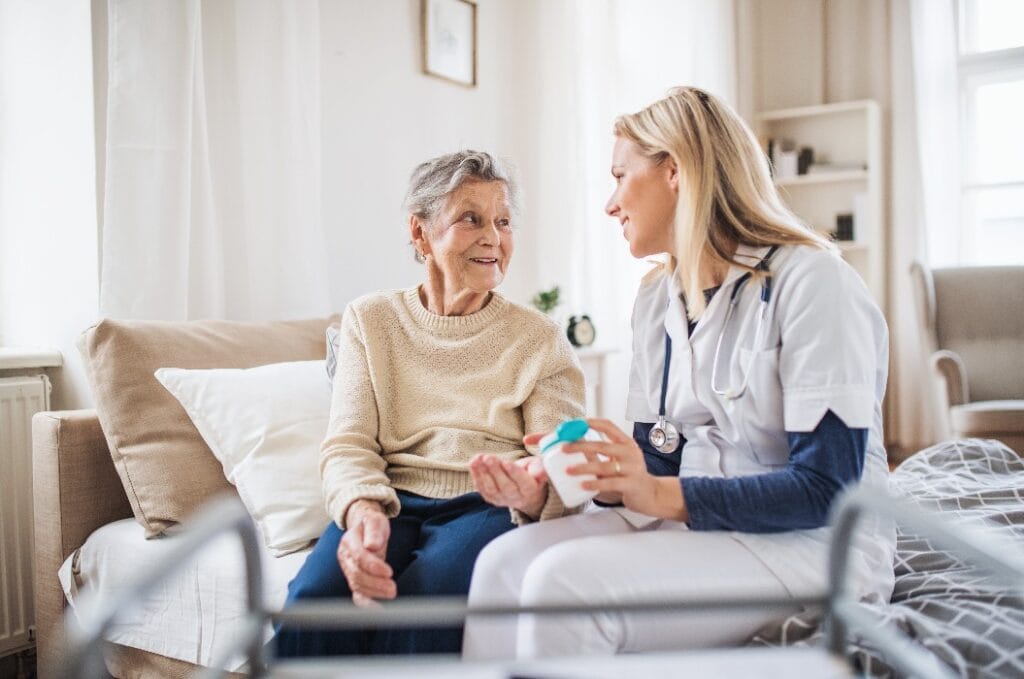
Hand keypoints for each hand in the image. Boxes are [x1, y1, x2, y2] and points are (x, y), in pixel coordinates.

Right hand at [337, 500, 395, 606]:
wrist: (365, 527)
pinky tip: (378, 610)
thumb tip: (372, 546)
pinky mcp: (354, 579)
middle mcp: (345, 557)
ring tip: (392, 593)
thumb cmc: (372, 524)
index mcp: (349, 541)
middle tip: (393, 589)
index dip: (373, 566)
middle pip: (357, 574)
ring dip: (374, 593)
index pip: (359, 557)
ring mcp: (348, 570)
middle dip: (376, 583)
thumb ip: (374, 531)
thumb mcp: (375, 520)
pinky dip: (366, 604)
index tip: (389, 572)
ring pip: (357, 585)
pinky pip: (357, 594)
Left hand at [469, 453, 548, 519]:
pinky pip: (482, 489)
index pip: (523, 482)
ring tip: (478, 459)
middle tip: (488, 458)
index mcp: (530, 489)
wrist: (525, 490)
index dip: (514, 473)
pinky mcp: (491, 498)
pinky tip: (473, 463)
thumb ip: (539, 468)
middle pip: (505, 486)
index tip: (506, 462)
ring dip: (483, 473)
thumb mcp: (539, 466)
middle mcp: (516, 497)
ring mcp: (502, 499)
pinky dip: (476, 476)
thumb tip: (540, 474)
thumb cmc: (532, 473)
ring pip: (491, 489)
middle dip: (495, 471)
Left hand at [562, 418, 686, 520]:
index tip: (575, 424)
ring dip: (584, 468)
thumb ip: (599, 453)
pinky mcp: (632, 484)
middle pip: (602, 446)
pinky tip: (583, 485)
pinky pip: (611, 483)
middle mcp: (631, 453)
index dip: (591, 423)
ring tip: (568, 470)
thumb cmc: (629, 476)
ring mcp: (633, 468)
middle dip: (580, 446)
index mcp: (626, 443)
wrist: (650, 494)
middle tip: (564, 448)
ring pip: (604, 466)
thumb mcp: (616, 460)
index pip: (609, 426)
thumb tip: (574, 444)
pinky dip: (595, 483)